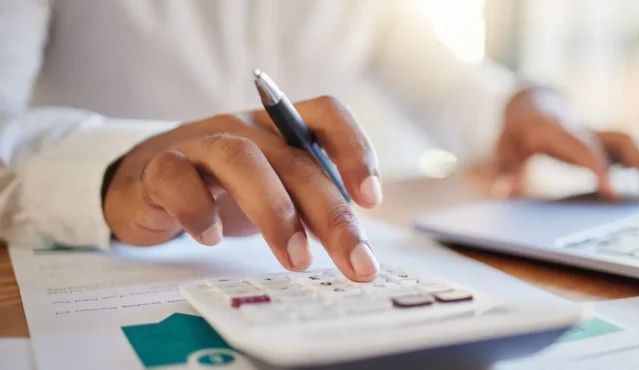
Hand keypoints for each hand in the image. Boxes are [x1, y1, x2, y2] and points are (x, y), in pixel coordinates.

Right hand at [103, 96, 381, 280]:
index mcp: (281, 128)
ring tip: (296, 259)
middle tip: (355, 262)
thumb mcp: (275, 193)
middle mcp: (245, 128)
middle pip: (295, 160)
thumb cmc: (222, 190)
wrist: (145, 184)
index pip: (326, 114)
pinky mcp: (159, 167)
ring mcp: (201, 143)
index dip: (354, 148)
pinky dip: (198, 209)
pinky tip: (212, 238)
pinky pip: (177, 177)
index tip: (371, 200)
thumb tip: (357, 249)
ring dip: (274, 211)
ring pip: (241, 160)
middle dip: (331, 214)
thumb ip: (312, 210)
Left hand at [493, 87, 638, 198]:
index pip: (585, 149)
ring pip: (636, 144)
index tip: (613, 195)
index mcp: (561, 132)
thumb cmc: (517, 133)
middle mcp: (587, 130)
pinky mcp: (609, 142)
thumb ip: (506, 170)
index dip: (600, 169)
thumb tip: (502, 193)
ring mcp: (602, 134)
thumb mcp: (504, 149)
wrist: (532, 105)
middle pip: (622, 140)